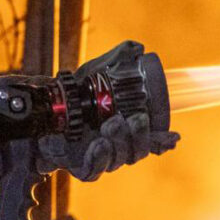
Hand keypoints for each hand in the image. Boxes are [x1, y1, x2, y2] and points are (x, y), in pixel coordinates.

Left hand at [37, 40, 179, 181]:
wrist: (47, 107)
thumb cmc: (77, 94)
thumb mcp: (96, 72)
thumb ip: (118, 59)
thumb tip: (140, 48)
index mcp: (127, 130)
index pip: (151, 140)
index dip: (162, 140)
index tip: (173, 136)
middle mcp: (117, 146)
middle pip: (137, 151)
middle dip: (138, 137)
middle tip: (130, 119)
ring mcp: (100, 159)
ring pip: (119, 159)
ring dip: (118, 142)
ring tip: (110, 125)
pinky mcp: (82, 168)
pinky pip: (95, 170)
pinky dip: (99, 158)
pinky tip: (99, 144)